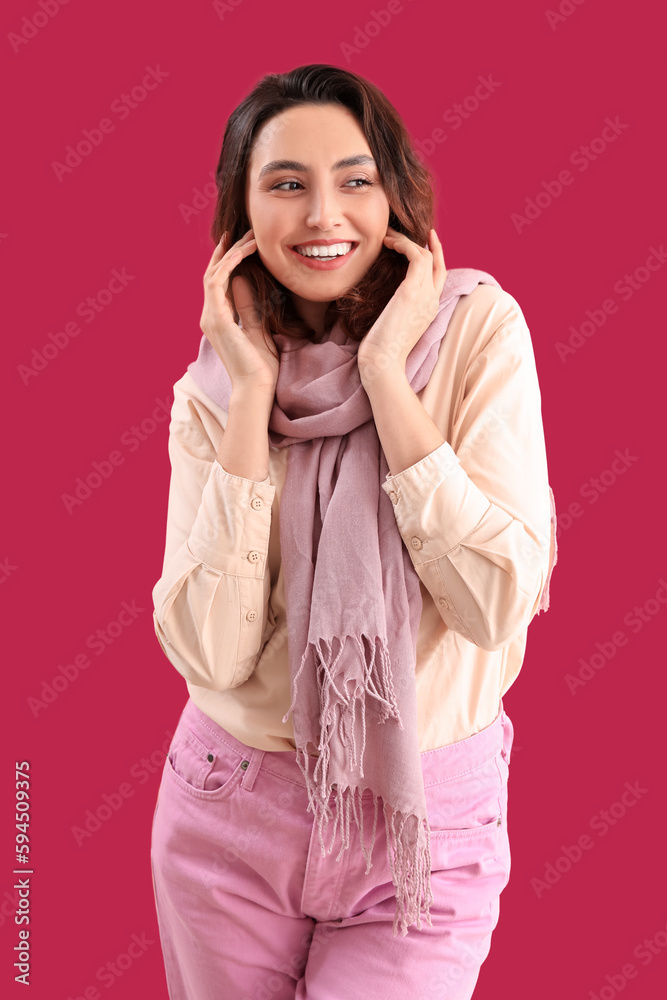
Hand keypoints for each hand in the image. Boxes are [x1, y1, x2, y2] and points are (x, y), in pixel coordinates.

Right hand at [200, 228, 279, 394]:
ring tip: (250, 237)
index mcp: (219, 320)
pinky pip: (217, 282)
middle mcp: (210, 317)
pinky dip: (229, 264)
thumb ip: (249, 306)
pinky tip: (244, 252)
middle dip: (227, 251)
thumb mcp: (258, 329)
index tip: (242, 243)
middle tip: (243, 231)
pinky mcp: (216, 318)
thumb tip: (246, 281)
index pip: (219, 283)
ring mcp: (210, 317)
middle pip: (213, 274)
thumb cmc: (261, 366)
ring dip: (231, 253)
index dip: (228, 261)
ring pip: (214, 274)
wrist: (256, 387)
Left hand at [357, 227, 446, 379]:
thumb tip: (384, 304)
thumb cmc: (381, 352)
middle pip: (437, 264)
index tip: (425, 241)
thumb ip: (395, 311)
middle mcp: (432, 301)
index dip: (436, 256)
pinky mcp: (412, 292)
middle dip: (424, 244)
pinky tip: (388, 243)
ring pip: (427, 256)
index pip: (439, 277)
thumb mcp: (392, 327)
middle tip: (403, 233)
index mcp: (429, 310)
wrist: (382, 364)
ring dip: (407, 242)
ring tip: (388, 237)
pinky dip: (404, 245)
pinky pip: (417, 256)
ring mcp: (425, 296)